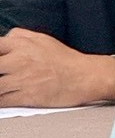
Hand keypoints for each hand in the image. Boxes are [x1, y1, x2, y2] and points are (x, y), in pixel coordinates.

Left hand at [0, 29, 114, 106]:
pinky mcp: (25, 97)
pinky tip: (6, 97)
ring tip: (5, 85)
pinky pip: (1, 101)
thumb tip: (5, 37)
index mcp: (22, 44)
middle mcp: (19, 60)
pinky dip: (1, 100)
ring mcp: (21, 79)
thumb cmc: (64, 59)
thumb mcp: (43, 39)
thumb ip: (21, 36)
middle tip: (2, 74)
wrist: (82, 76)